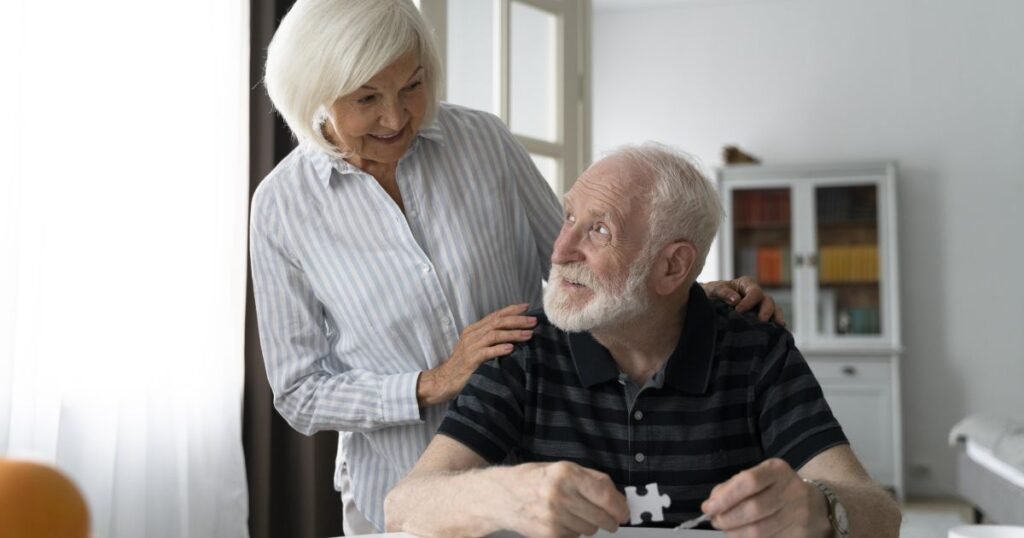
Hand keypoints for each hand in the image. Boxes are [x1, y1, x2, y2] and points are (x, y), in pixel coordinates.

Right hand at [417, 304, 535, 405]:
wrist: (444, 381)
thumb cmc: (463, 366)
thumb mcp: (475, 348)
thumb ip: (489, 340)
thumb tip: (513, 337)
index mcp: (473, 330)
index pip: (495, 315)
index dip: (511, 310)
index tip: (527, 308)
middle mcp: (471, 335)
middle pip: (497, 322)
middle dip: (517, 320)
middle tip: (534, 321)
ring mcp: (470, 347)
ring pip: (494, 335)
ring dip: (513, 333)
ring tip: (528, 334)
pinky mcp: (470, 360)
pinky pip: (487, 352)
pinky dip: (500, 349)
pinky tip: (512, 348)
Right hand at [499, 461, 628, 537]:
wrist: (500, 497)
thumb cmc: (532, 480)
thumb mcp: (561, 468)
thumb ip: (591, 478)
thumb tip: (617, 497)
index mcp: (566, 474)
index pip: (605, 495)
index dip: (620, 507)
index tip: (624, 512)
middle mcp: (559, 495)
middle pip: (602, 517)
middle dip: (609, 519)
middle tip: (609, 518)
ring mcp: (553, 518)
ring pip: (590, 530)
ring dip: (588, 525)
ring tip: (572, 513)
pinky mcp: (549, 535)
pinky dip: (573, 532)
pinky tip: (561, 522)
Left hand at [701, 458, 831, 537]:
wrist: (817, 505)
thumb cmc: (777, 489)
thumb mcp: (759, 478)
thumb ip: (733, 487)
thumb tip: (711, 504)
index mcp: (778, 470)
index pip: (748, 482)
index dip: (725, 497)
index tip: (708, 507)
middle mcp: (792, 490)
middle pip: (753, 509)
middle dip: (727, 518)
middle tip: (715, 521)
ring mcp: (800, 515)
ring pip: (759, 531)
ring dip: (735, 533)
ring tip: (726, 530)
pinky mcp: (801, 535)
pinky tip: (742, 536)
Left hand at [703, 276, 785, 325]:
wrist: (706, 304)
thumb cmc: (711, 293)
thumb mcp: (713, 290)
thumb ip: (723, 292)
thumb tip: (736, 300)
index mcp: (746, 285)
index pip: (754, 292)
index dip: (749, 302)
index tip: (739, 311)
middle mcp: (756, 295)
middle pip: (768, 301)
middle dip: (766, 311)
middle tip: (761, 321)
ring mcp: (759, 307)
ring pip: (774, 310)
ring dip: (775, 317)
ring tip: (777, 327)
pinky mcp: (759, 318)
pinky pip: (771, 321)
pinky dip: (775, 326)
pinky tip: (777, 333)